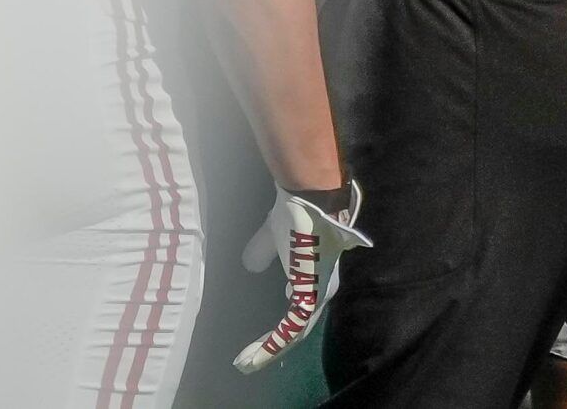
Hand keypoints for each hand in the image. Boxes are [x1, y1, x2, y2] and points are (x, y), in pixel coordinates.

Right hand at [233, 182, 371, 373]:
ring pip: (293, 335)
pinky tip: (253, 357)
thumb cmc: (293, 216)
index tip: (260, 342)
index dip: (282, 329)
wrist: (307, 202)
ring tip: (245, 364)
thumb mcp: (270, 237)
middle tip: (248, 362)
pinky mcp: (309, 297)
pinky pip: (290, 330)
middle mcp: (321, 292)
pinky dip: (271, 346)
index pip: (300, 313)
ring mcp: (317, 296)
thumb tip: (250, 265)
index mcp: (315, 280)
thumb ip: (262, 252)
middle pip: (297, 330)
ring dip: (268, 352)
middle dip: (272, 347)